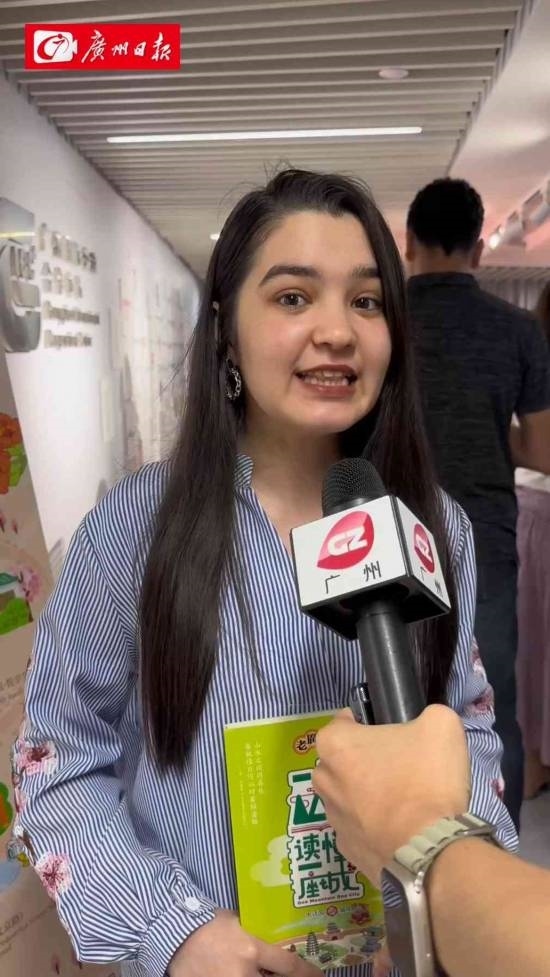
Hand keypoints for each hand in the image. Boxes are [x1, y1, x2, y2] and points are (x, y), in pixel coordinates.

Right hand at [169, 910, 322, 976]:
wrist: (177, 934)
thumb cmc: (210, 923)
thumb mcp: (239, 925)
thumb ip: (257, 942)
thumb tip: (275, 955)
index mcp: (251, 949)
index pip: (289, 966)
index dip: (308, 975)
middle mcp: (243, 973)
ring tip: (256, 972)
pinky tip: (239, 975)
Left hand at [312, 704, 469, 883]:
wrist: (429, 852)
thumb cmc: (426, 780)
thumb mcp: (440, 725)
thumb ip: (426, 715)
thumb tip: (424, 727)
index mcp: (334, 744)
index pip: (345, 721)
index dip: (370, 723)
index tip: (393, 734)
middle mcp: (323, 780)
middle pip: (343, 759)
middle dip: (366, 760)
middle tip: (402, 766)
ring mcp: (332, 818)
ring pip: (348, 795)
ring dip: (369, 794)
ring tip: (405, 800)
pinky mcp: (346, 850)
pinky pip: (358, 827)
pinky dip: (374, 826)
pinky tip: (401, 828)